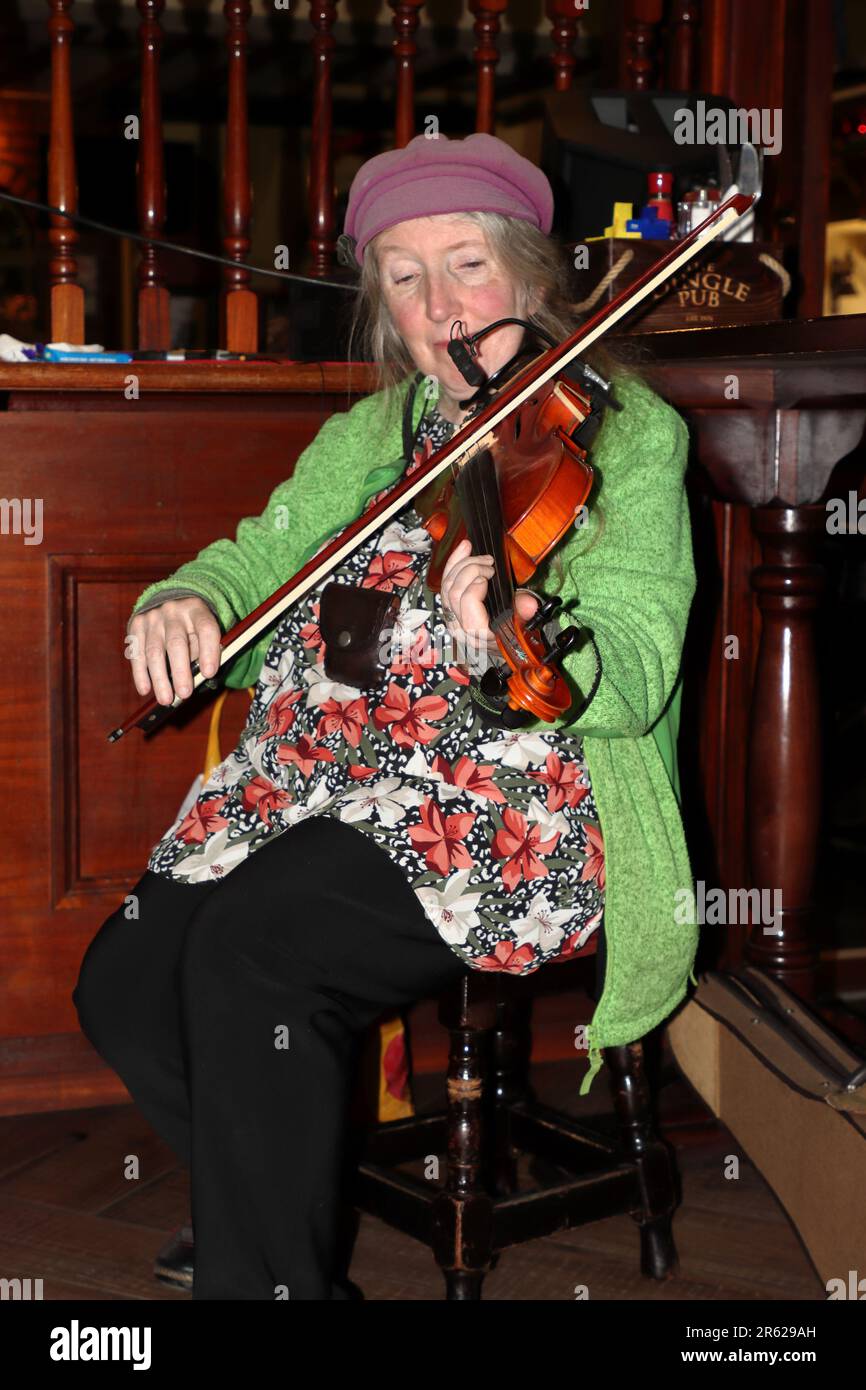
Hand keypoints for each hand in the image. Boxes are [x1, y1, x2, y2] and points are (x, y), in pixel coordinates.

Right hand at [126, 597, 220, 705]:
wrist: (168, 602)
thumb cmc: (192, 626)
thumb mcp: (203, 631)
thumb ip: (203, 652)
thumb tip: (198, 680)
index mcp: (197, 610)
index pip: (206, 629)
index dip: (208, 652)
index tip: (209, 674)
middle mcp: (174, 611)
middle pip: (176, 643)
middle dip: (180, 671)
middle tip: (185, 694)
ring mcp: (153, 618)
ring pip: (154, 651)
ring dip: (160, 679)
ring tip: (166, 699)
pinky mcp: (136, 625)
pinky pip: (137, 653)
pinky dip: (140, 674)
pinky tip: (145, 689)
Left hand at [440, 537, 539, 653]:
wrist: (501, 644)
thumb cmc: (510, 635)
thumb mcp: (521, 625)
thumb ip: (523, 613)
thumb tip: (529, 604)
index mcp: (477, 633)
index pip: (466, 605)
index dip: (474, 587)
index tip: (490, 575)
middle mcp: (460, 627)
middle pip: (454, 592)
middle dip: (471, 570)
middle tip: (489, 562)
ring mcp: (452, 617)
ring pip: (447, 585)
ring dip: (463, 564)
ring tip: (481, 556)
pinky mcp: (449, 608)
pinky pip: (445, 583)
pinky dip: (454, 564)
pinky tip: (464, 550)